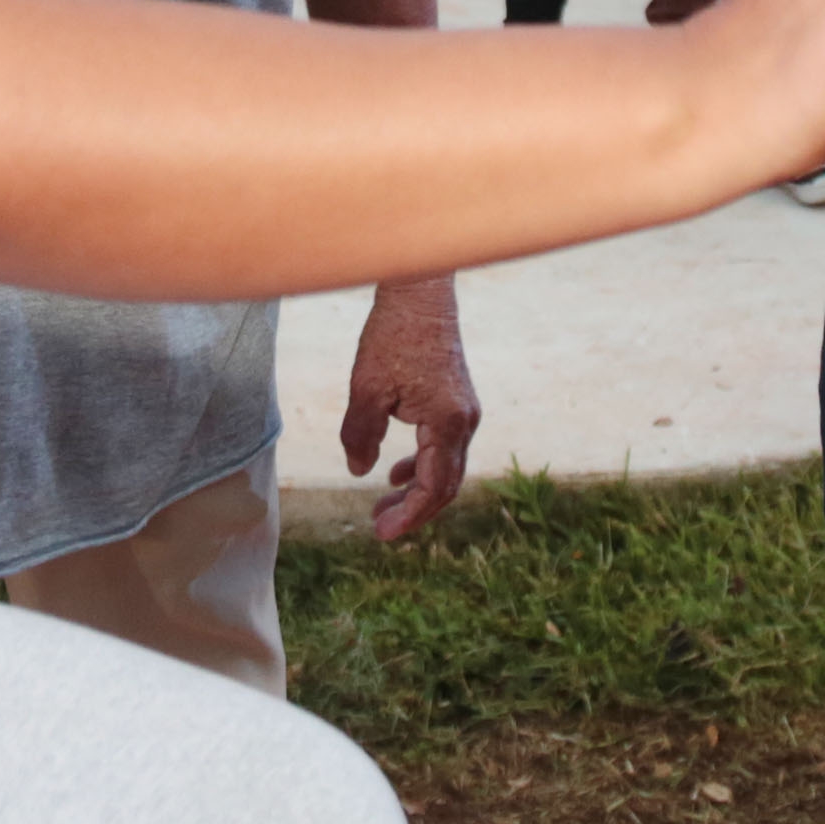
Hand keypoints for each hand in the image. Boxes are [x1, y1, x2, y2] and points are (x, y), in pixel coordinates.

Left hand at [339, 279, 478, 541]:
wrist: (420, 291)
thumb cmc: (393, 335)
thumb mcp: (366, 388)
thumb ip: (360, 435)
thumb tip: (359, 471)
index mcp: (446, 423)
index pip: (432, 487)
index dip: (408, 515)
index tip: (380, 532)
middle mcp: (464, 421)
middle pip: (445, 485)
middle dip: (412, 509)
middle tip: (378, 524)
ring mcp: (465, 410)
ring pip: (446, 467)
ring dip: (417, 488)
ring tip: (383, 503)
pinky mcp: (457, 400)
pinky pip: (445, 447)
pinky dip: (422, 464)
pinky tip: (396, 470)